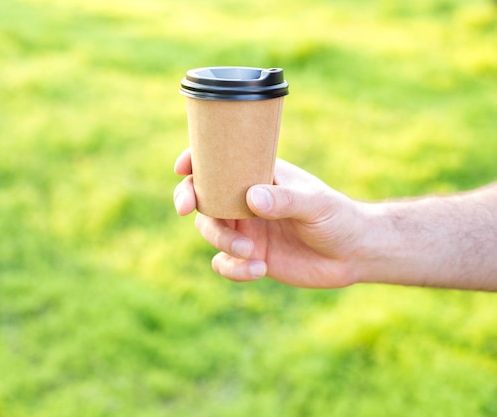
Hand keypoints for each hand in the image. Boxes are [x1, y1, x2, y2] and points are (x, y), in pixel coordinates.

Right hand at [173, 148, 368, 287]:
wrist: (354, 254)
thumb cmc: (338, 218)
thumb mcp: (316, 203)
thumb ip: (286, 200)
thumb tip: (251, 198)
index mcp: (259, 176)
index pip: (220, 163)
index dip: (194, 161)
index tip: (181, 168)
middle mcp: (246, 201)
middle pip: (204, 197)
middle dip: (189, 200)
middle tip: (186, 209)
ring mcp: (246, 230)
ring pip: (210, 230)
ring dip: (222, 241)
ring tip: (250, 252)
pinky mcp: (250, 258)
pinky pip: (224, 263)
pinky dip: (233, 269)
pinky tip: (259, 270)